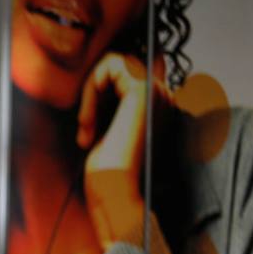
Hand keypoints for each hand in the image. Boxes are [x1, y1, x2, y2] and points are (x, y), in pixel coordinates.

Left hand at [76, 53, 168, 249]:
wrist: (114, 193)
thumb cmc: (108, 172)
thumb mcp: (107, 128)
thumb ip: (112, 100)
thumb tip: (108, 66)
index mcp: (160, 105)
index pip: (131, 70)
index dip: (103, 89)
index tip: (91, 129)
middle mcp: (165, 95)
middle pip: (119, 64)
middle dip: (94, 95)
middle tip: (87, 132)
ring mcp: (158, 91)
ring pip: (114, 61)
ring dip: (91, 94)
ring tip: (88, 129)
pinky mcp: (144, 89)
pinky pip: (109, 64)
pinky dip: (90, 90)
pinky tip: (89, 123)